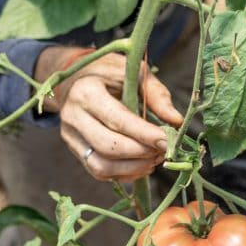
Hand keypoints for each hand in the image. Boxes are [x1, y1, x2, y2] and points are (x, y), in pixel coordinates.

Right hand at [35, 47, 182, 181]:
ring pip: (101, 166)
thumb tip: (176, 121)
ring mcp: (70, 137)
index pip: (117, 120)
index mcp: (87, 92)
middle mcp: (73, 117)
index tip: (168, 141)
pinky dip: (124, 173)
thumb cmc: (108, 72)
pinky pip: (98, 171)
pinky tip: (142, 164)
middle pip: (108, 147)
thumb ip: (156, 95)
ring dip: (133, 168)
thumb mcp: (134, 71)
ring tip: (155, 158)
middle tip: (164, 150)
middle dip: (141, 153)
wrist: (75, 78)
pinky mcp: (75, 150)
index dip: (144, 134)